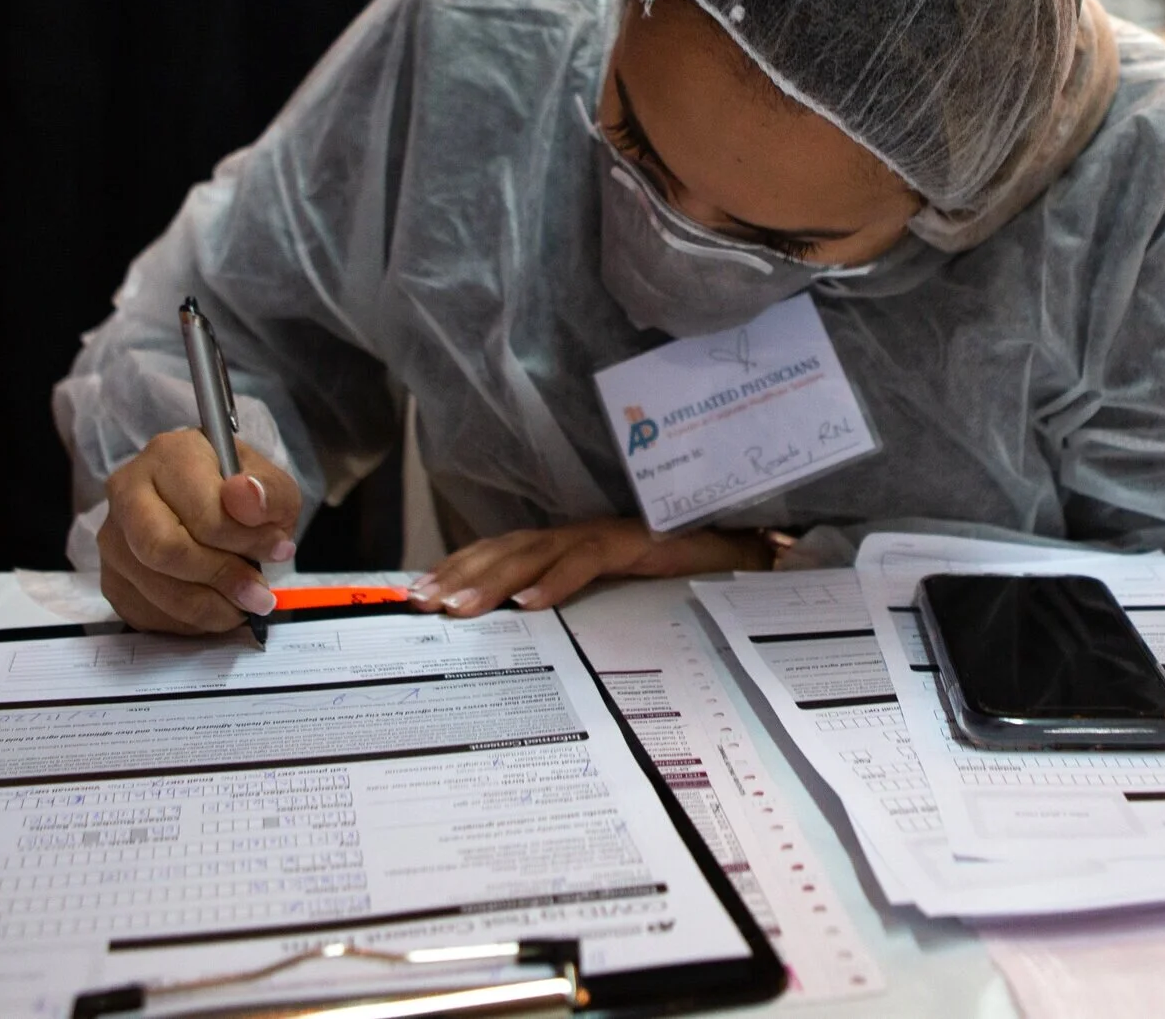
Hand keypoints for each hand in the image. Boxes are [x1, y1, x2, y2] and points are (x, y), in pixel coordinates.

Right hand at [99, 429, 302, 633]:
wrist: (213, 510)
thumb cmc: (242, 496)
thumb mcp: (273, 487)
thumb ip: (268, 491)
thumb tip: (245, 497)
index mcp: (169, 455)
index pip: (202, 512)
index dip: (244, 542)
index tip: (277, 551)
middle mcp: (128, 490)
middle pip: (164, 550)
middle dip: (220, 578)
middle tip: (257, 594)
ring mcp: (113, 537)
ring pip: (156, 588)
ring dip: (210, 608)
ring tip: (243, 604)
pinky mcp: (111, 578)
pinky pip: (146, 613)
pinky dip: (189, 622)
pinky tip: (214, 607)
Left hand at [408, 518, 770, 617]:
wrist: (744, 552)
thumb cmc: (681, 576)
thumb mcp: (618, 597)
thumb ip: (579, 605)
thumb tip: (526, 630)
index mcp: (570, 545)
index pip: (503, 551)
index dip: (460, 566)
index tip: (420, 591)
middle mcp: (581, 533)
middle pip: (506, 550)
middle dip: (460, 574)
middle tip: (420, 603)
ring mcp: (607, 534)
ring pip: (537, 552)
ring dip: (494, 579)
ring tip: (460, 608)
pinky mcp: (637, 542)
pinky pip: (588, 559)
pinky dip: (557, 580)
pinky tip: (530, 604)